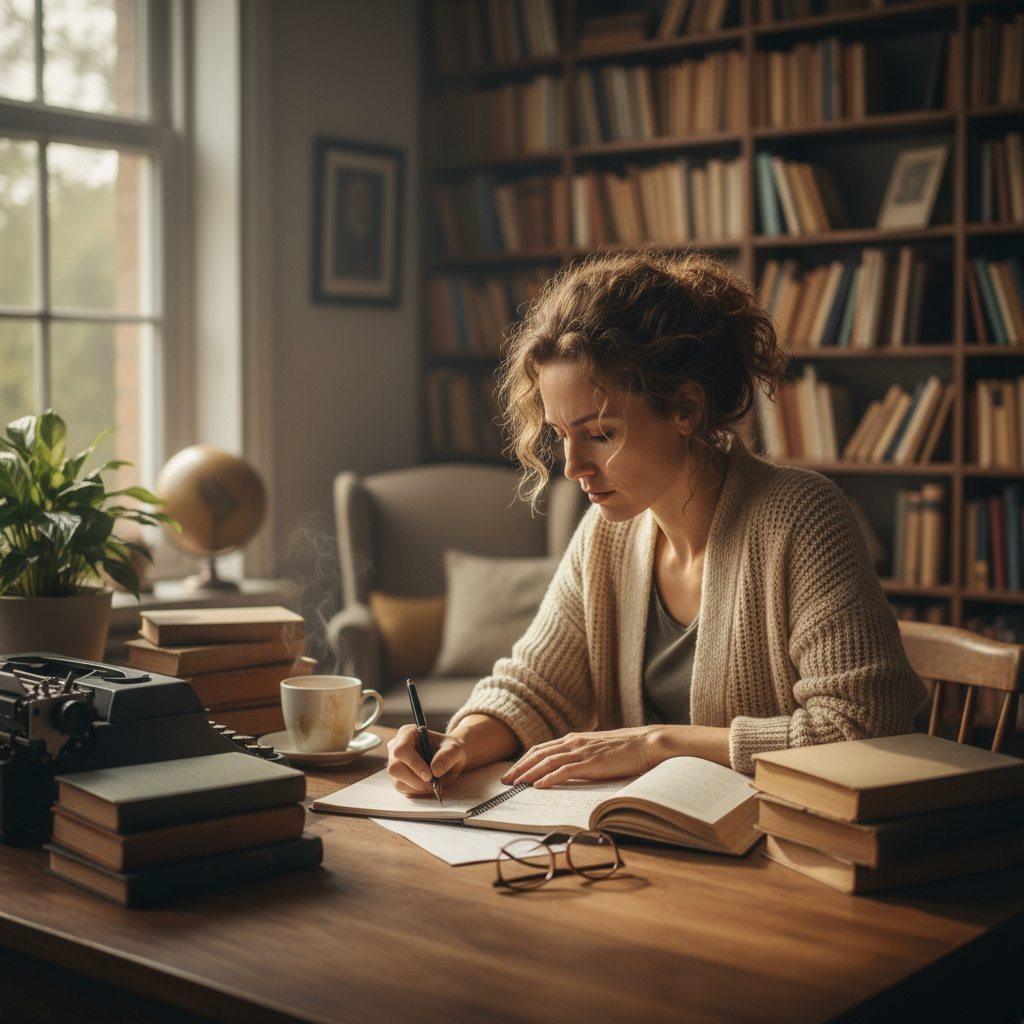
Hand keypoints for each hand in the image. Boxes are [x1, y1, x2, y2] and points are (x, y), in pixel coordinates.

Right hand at [386, 724, 468, 795]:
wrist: (449, 758)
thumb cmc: (449, 750)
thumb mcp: (454, 749)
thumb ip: (447, 756)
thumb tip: (436, 771)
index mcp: (407, 733)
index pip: (402, 749)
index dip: (414, 763)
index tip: (429, 775)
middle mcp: (396, 747)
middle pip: (395, 767)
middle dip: (415, 780)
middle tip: (433, 784)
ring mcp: (394, 763)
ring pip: (397, 781)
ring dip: (417, 787)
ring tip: (433, 784)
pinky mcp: (397, 777)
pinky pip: (401, 788)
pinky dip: (416, 791)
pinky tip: (427, 785)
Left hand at [500, 727, 664, 787]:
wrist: (648, 743)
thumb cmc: (626, 748)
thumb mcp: (598, 750)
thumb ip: (582, 755)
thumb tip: (569, 768)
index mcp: (575, 739)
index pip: (542, 748)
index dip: (525, 760)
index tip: (513, 771)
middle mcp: (574, 742)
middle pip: (538, 753)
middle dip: (520, 767)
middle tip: (505, 780)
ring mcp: (582, 751)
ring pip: (547, 761)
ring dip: (529, 773)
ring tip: (515, 784)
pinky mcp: (592, 762)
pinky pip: (564, 770)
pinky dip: (549, 778)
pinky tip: (538, 786)